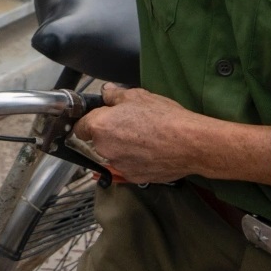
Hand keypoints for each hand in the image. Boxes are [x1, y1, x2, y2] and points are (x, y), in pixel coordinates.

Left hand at [72, 84, 270, 186]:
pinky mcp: (133, 178)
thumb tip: (106, 93)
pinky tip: (150, 150)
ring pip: (112, 155)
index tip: (98, 117)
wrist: (190, 144)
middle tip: (128, 124)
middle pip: (96, 141)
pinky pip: (126, 166)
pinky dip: (134, 160)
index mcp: (100, 126)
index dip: (88, 120)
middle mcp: (104, 149)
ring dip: (120, 148)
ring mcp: (118, 166)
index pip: (79, 126)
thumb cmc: (165, 118)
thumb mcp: (137, 96)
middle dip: (107, 133)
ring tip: (143, 138)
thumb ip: (115, 95)